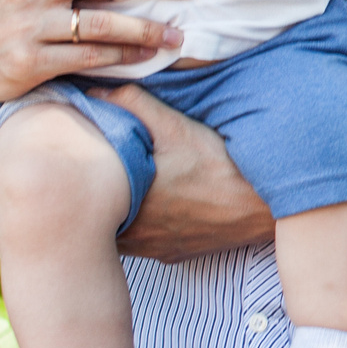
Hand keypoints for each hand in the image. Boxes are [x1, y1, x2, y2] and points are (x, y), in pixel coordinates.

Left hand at [96, 84, 274, 260]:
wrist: (264, 206)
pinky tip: (160, 207)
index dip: (82, 179)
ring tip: (129, 188)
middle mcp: (136, 236)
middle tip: (103, 174)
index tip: (82, 165)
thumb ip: (133, 106)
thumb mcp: (176, 128)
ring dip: (122, 214)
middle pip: (102, 218)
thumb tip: (97, 92)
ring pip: (123, 234)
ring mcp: (156, 250)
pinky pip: (148, 244)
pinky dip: (146, 227)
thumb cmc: (220, 166)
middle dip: (100, 197)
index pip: (86, 197)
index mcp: (126, 204)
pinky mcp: (175, 255)